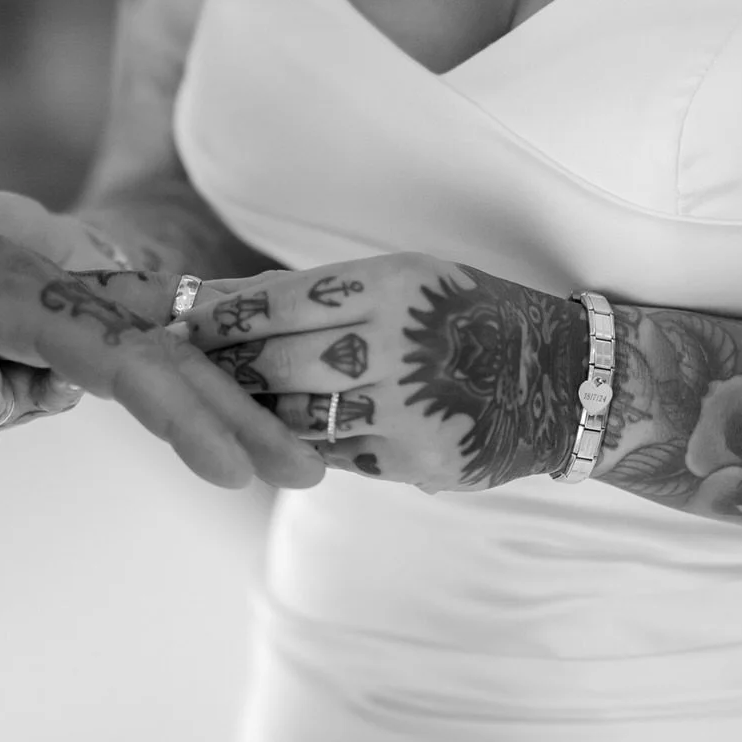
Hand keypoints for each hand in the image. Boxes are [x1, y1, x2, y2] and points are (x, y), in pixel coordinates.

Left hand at [0, 171, 322, 488]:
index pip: (116, 357)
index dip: (179, 415)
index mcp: (13, 287)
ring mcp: (48, 298)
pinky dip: (76, 390)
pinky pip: (83, 363)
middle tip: (302, 470)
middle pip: (162, 354)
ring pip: (112, 369)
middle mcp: (49, 286)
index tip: (232, 471)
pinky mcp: (38, 314)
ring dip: (46, 406)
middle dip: (232, 412)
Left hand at [181, 254, 584, 492]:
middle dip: (222, 366)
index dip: (221, 316)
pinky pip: (331, 452)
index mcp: (395, 284)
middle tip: (184, 367)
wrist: (560, 381)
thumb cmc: (466, 317)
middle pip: (278, 359)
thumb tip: (222, 296)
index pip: (280, 300)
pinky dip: (296, 442)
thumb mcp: (405, 280)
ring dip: (250, 409)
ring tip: (221, 401)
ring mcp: (409, 407)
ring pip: (296, 413)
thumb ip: (316, 293)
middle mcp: (401, 342)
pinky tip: (275, 432)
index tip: (180, 324)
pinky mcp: (415, 460)